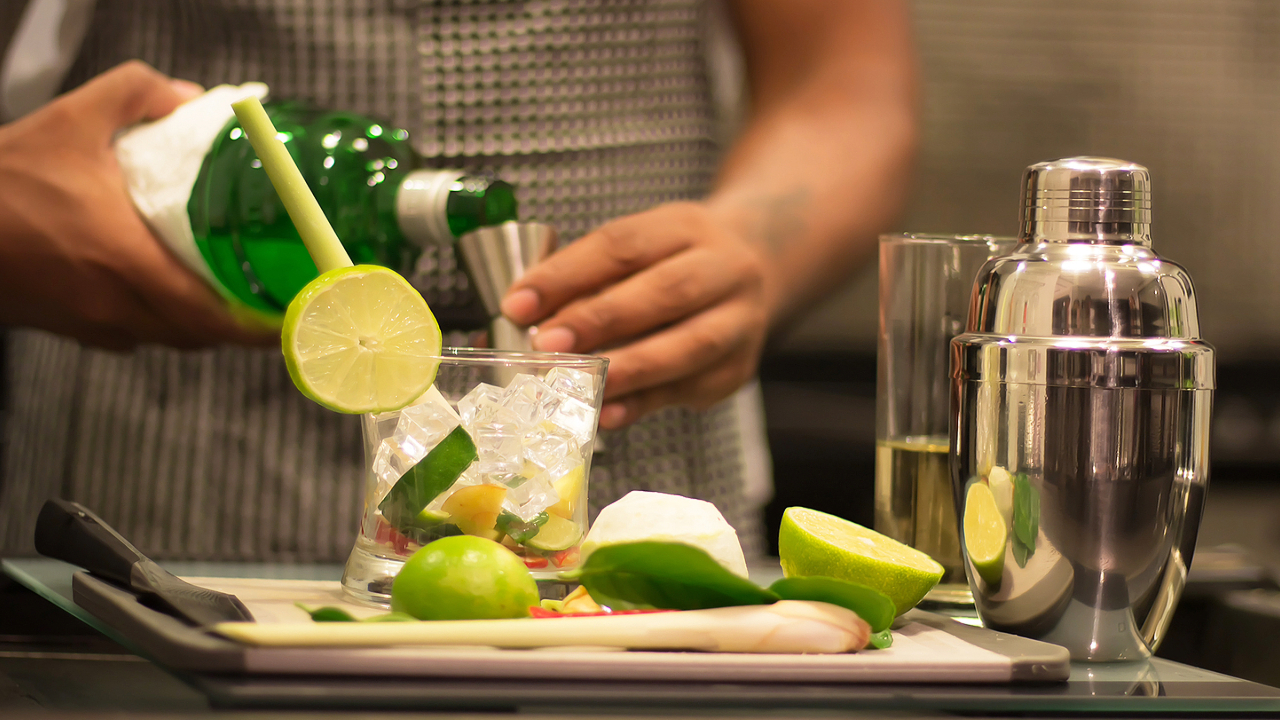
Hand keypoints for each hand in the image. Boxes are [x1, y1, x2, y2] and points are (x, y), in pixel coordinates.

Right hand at [0, 61, 276, 350]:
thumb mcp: (73, 119)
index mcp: (128, 265)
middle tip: (265, 302)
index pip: (212, 319)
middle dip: (235, 326)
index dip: (258, 329)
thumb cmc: (1, 180)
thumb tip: (192, 97)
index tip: (290, 321)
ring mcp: (89, 324)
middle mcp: (115, 307)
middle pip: (197, 336)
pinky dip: (153, 322)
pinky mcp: (66, 329)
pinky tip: (158, 291)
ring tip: (221, 295)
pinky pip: (127, 336)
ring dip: (195, 324)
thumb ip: (138, 95)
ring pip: (164, 339)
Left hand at [500, 202, 772, 429]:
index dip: (567, 274)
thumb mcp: (635, 250)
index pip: (623, 245)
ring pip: (688, 346)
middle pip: (664, 292)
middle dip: (599, 320)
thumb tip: (516, 321)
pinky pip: (688, 389)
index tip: (518, 303)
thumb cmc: (671, 264)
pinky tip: (606, 413)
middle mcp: (724, 269)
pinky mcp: (736, 369)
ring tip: (576, 383)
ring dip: (626, 369)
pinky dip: (643, 403)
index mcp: (686, 227)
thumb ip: (582, 281)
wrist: (754, 272)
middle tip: (546, 344)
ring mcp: (740, 321)